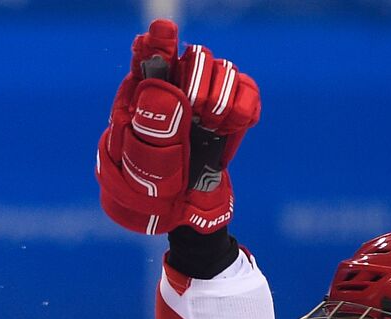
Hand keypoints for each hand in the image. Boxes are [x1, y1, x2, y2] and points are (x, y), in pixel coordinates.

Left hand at [96, 20, 259, 234]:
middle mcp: (176, 95)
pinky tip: (229, 126)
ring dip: (220, 98)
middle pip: (194, 57)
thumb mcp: (143, 167)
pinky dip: (243, 107)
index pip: (149, 60)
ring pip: (223, 70)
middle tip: (198, 111)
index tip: (161, 31)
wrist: (186, 216)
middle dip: (198, 81)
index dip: (157, 44)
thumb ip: (153, 127)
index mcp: (144, 103)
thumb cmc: (154, 194)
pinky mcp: (231, 115)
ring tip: (210, 126)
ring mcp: (205, 103)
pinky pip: (247, 91)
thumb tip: (164, 88)